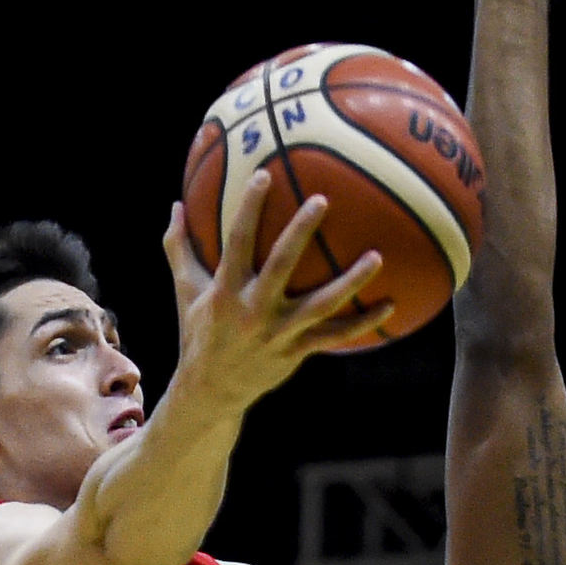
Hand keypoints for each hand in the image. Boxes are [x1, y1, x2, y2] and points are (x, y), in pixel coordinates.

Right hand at [164, 169, 390, 415]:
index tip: (264, 174)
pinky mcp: (297, 351)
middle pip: (281, 265)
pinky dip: (364, 323)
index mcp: (226, 291)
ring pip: (321, 305)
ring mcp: (279, 333)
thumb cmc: (199, 333)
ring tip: (377, 256)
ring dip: (351, 282)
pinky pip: (335, 336)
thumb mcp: (185, 290)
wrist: (211, 391)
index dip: (250, 208)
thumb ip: (179, 247)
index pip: (237, 241)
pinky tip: (390, 305)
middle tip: (322, 199)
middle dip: (300, 231)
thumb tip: (175, 205)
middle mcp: (254, 310)